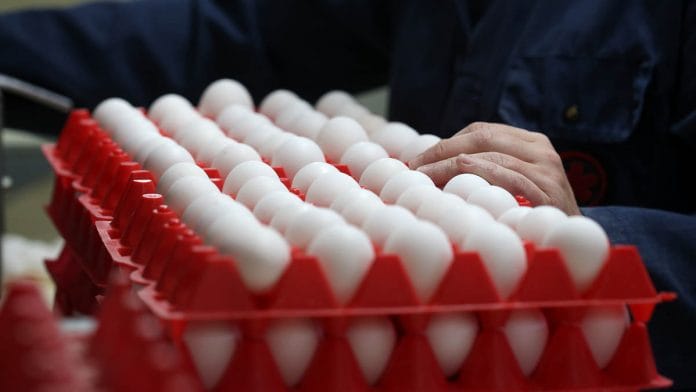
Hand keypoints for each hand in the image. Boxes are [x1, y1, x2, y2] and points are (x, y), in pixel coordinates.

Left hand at [409, 122, 580, 214]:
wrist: (571, 239)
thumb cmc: (532, 213)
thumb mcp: (511, 183)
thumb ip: (483, 170)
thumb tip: (430, 170)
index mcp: (530, 142)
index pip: (481, 131)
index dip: (446, 142)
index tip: (419, 160)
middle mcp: (541, 149)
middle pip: (482, 138)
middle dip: (443, 151)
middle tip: (415, 169)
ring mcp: (547, 169)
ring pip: (491, 156)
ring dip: (451, 166)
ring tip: (425, 178)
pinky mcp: (549, 191)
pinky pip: (509, 178)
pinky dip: (481, 175)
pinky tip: (458, 180)